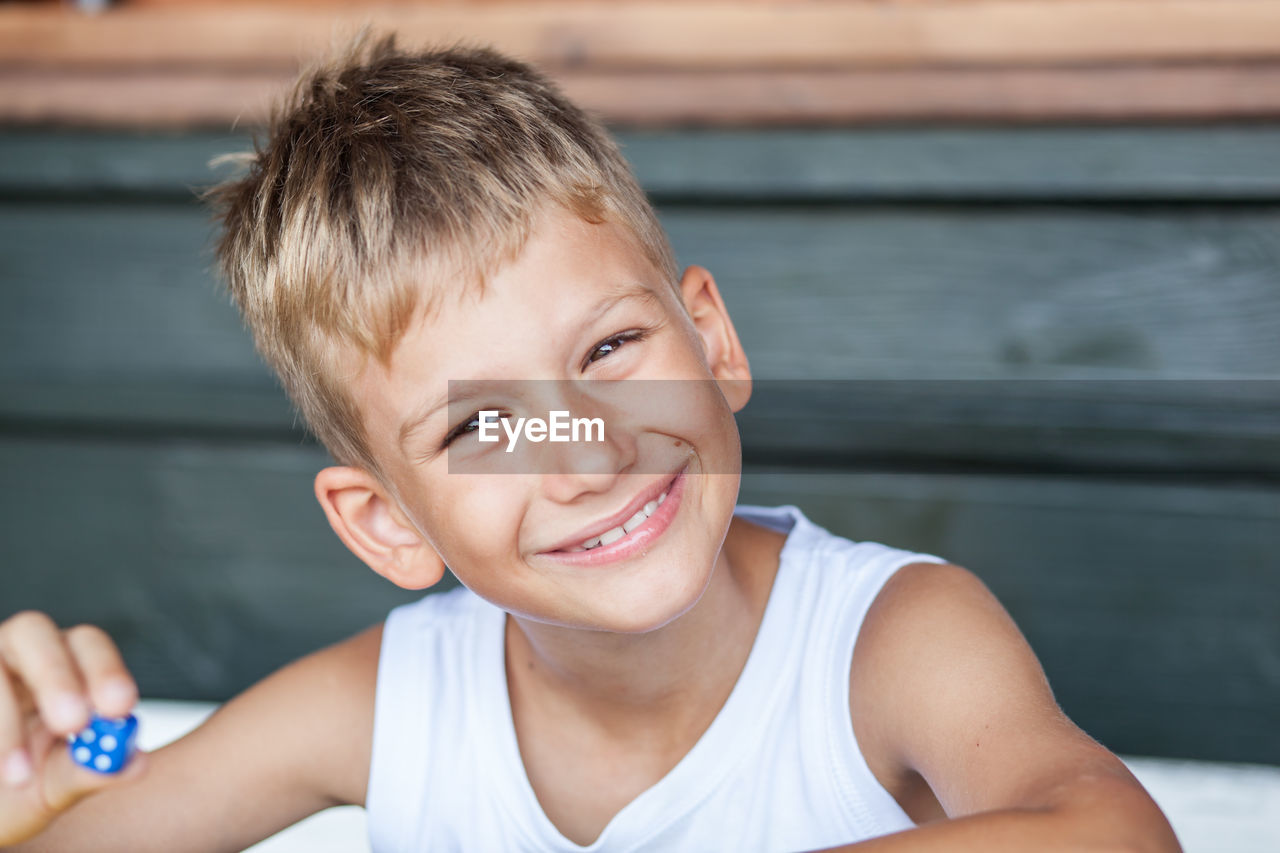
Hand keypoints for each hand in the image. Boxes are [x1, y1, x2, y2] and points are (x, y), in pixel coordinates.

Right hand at [0, 611, 146, 845]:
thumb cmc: (16, 789)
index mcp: (63, 664)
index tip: (119, 708)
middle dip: (56, 677)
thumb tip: (136, 762)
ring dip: (9, 725)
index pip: (88, 645)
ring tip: (19, 778)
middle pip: (34, 633)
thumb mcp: (56, 785)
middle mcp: (18, 653)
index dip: (105, 670)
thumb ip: (93, 770)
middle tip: (73, 723)